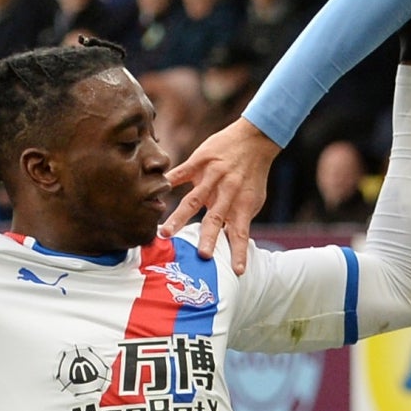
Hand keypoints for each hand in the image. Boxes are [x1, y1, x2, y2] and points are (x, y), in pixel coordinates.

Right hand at [161, 114, 281, 270]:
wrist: (254, 139)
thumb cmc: (252, 174)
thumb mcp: (253, 198)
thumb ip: (239, 219)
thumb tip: (231, 244)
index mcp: (241, 204)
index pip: (240, 233)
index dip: (239, 252)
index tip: (236, 271)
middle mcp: (227, 192)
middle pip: (216, 219)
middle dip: (209, 237)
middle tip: (201, 255)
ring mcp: (212, 176)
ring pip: (194, 200)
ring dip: (179, 217)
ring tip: (166, 233)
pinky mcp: (200, 161)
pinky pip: (181, 172)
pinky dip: (169, 181)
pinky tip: (156, 191)